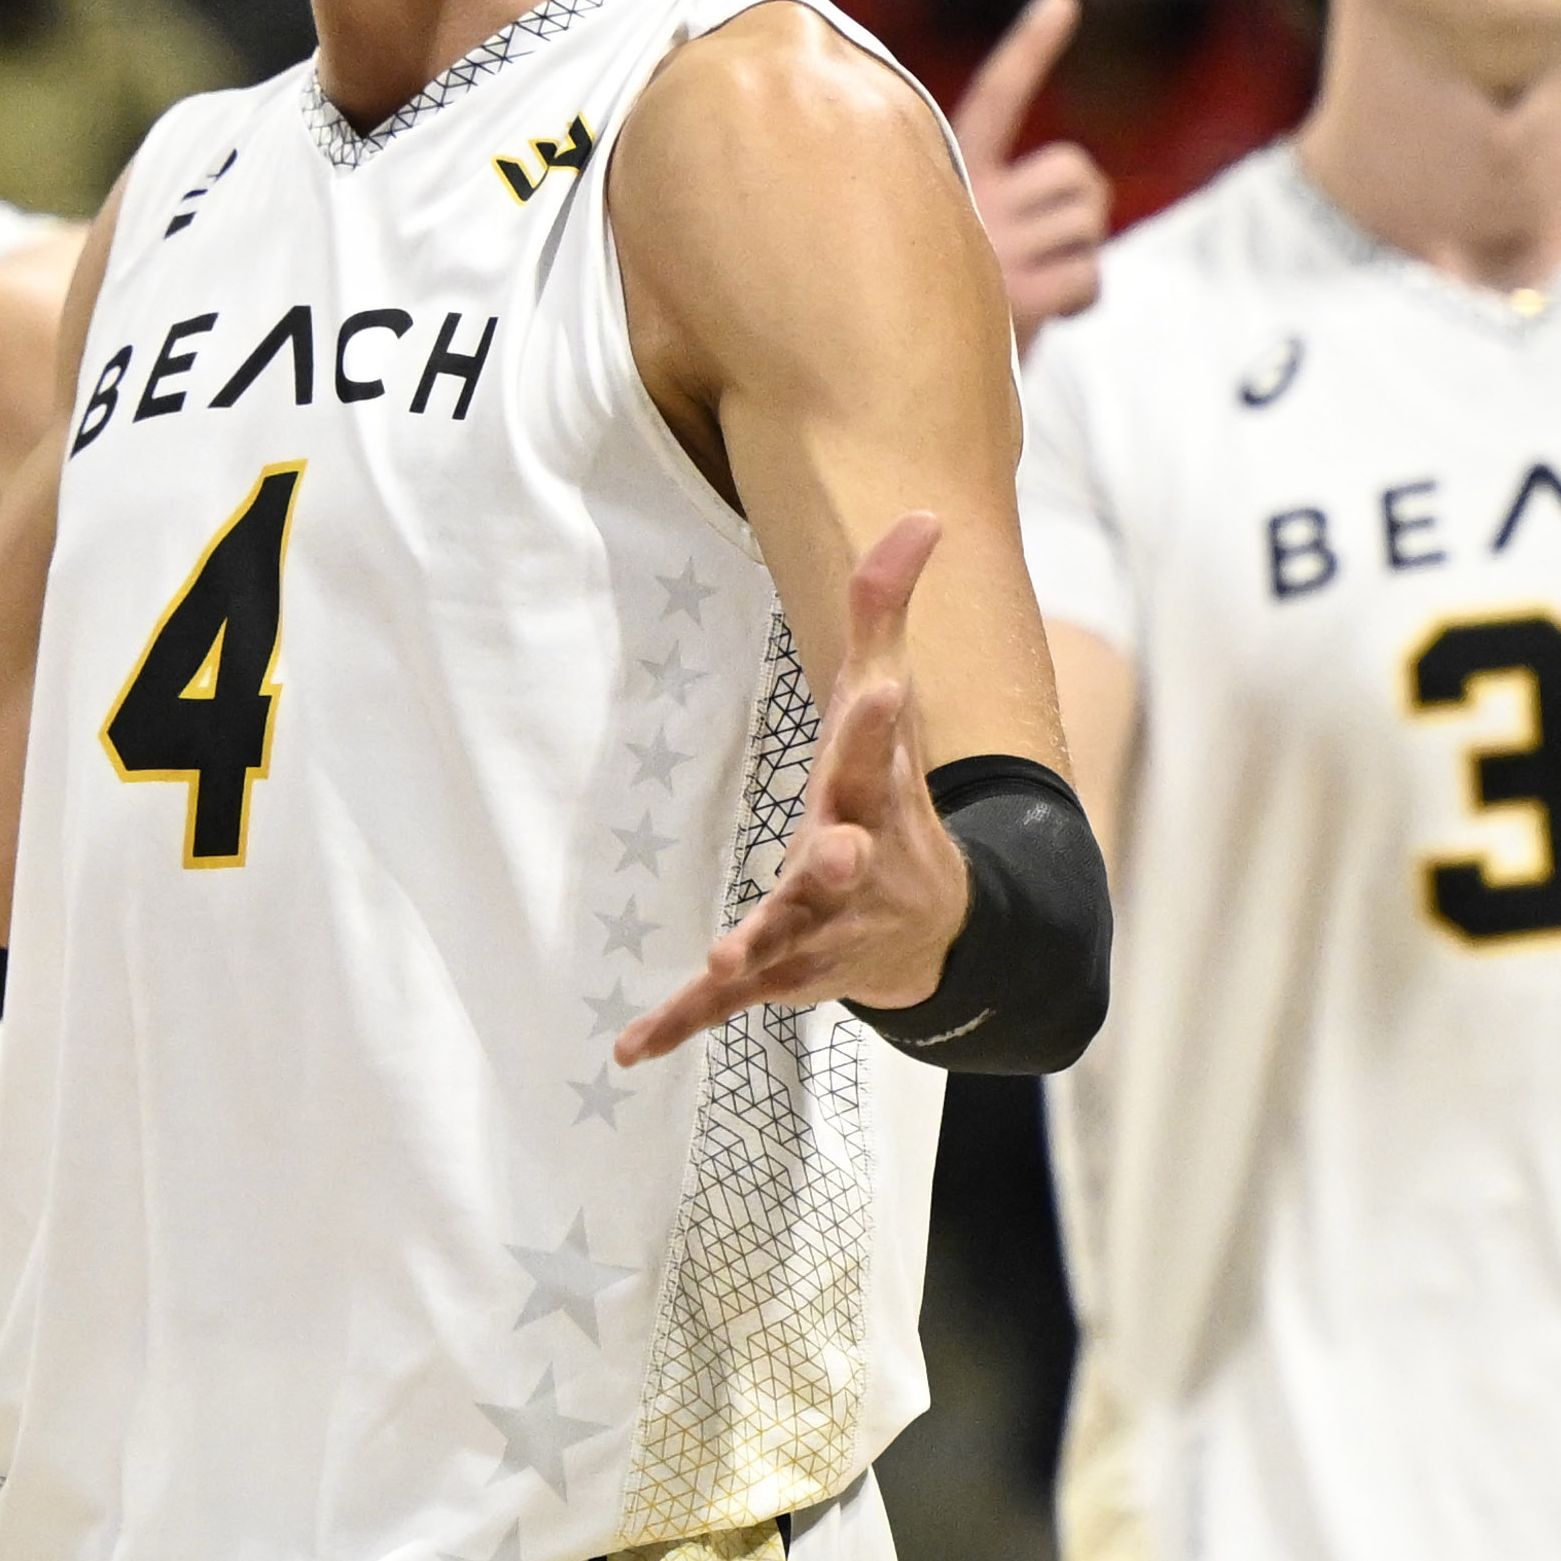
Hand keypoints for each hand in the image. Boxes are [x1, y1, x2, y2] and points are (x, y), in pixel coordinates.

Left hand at [620, 514, 967, 1063]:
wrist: (932, 930)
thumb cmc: (891, 797)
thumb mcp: (888, 705)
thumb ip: (888, 610)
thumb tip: (924, 511)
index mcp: (873, 797)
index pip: (876, 753)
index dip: (875, 722)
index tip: (879, 688)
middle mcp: (853, 868)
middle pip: (842, 860)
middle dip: (837, 858)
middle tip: (833, 848)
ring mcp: (816, 929)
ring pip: (786, 941)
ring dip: (758, 949)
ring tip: (728, 957)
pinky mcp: (776, 975)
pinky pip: (724, 1005)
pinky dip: (679, 1025)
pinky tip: (628, 1049)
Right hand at [951, 0, 1109, 340]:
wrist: (895, 383)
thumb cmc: (928, 306)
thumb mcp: (946, 237)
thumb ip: (984, 202)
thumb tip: (1073, 190)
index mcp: (949, 173)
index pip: (997, 95)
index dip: (1031, 46)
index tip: (1064, 0)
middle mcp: (968, 201)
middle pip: (1078, 170)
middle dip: (1085, 205)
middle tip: (1058, 239)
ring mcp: (995, 248)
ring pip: (1090, 221)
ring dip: (1083, 252)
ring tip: (1044, 280)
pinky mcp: (1021, 298)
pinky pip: (1090, 274)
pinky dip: (1084, 296)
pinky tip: (1050, 315)